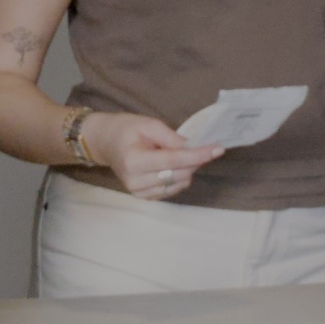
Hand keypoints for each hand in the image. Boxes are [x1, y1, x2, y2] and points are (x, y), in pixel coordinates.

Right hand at [79, 112, 223, 198]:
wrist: (106, 143)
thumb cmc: (126, 130)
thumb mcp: (148, 124)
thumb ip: (172, 138)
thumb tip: (195, 147)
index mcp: (134, 161)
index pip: (173, 160)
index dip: (197, 155)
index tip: (218, 149)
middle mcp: (136, 181)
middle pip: (179, 174)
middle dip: (195, 160)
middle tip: (203, 146)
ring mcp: (139, 193)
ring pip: (179, 184)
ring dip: (188, 169)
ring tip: (179, 154)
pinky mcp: (144, 198)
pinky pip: (173, 190)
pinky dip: (180, 177)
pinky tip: (175, 166)